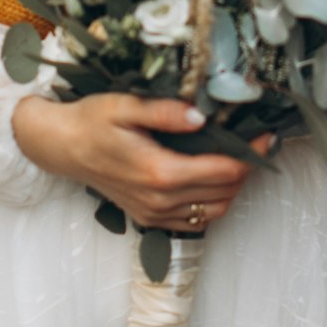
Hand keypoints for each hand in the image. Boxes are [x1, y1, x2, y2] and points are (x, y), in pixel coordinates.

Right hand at [11, 95, 270, 231]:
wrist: (60, 147)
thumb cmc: (91, 121)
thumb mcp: (125, 106)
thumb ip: (164, 112)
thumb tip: (201, 117)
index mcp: (159, 172)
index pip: (223, 171)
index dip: (250, 154)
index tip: (266, 135)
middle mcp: (160, 200)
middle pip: (225, 193)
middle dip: (246, 169)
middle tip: (257, 143)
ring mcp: (154, 213)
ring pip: (213, 211)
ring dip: (232, 188)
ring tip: (239, 158)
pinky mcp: (148, 217)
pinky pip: (194, 220)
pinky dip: (212, 202)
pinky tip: (212, 177)